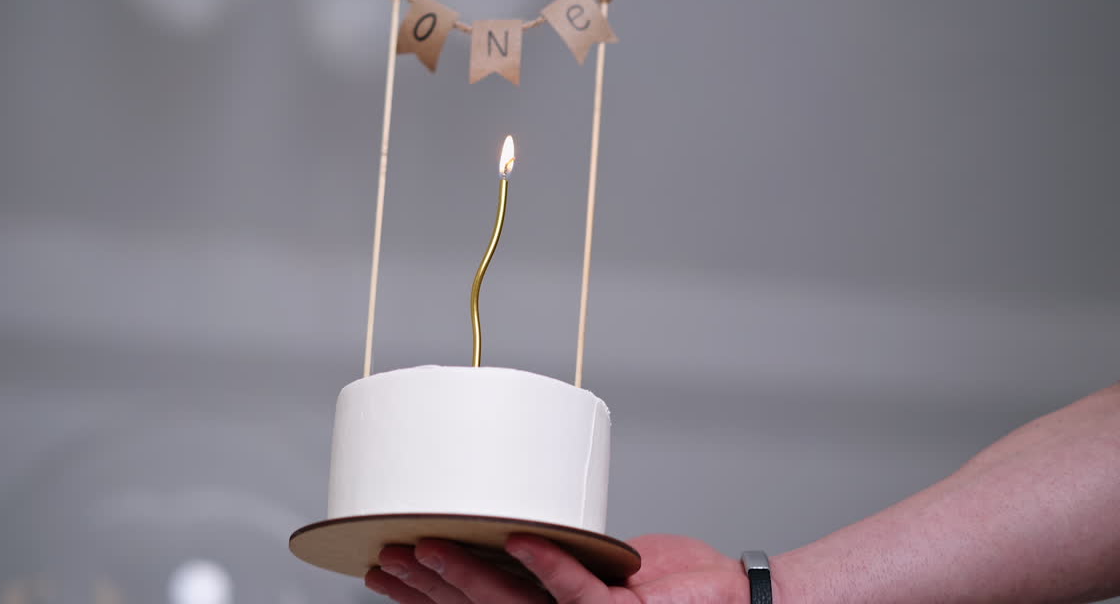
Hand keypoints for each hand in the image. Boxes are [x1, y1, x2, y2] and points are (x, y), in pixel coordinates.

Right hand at [364, 533, 747, 603]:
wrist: (733, 599)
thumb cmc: (676, 584)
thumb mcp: (598, 566)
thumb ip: (560, 556)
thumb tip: (521, 524)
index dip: (426, 594)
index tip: (386, 572)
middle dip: (426, 585)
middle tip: (387, 558)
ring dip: (466, 574)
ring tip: (429, 546)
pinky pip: (576, 587)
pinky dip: (548, 562)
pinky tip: (521, 539)